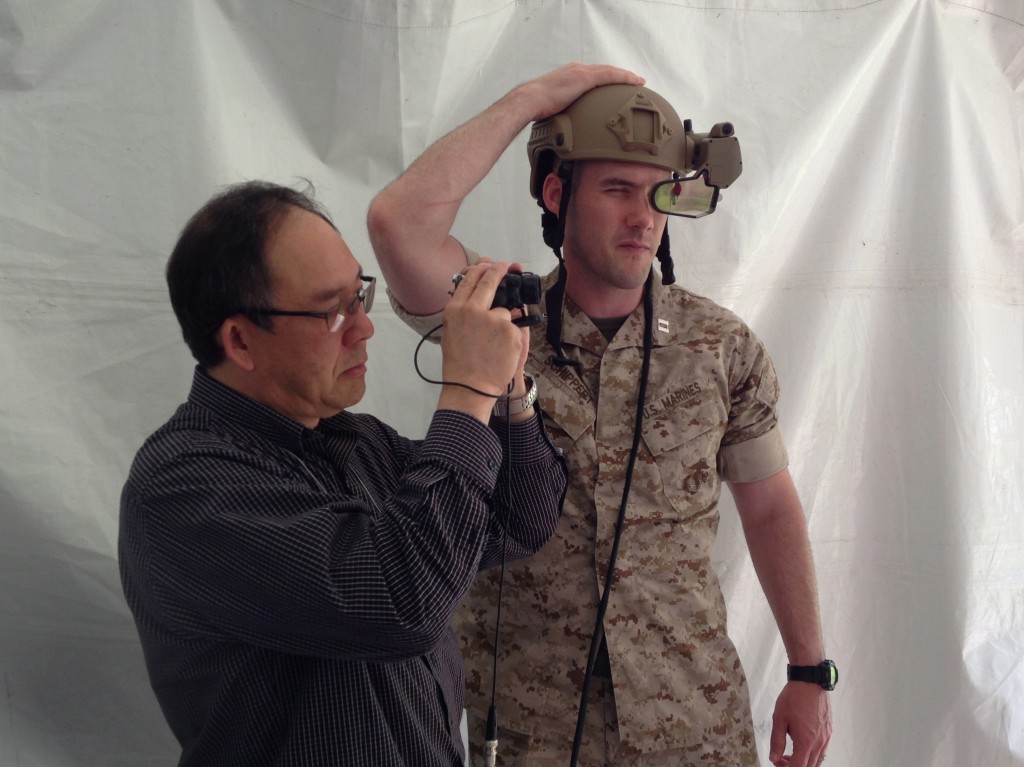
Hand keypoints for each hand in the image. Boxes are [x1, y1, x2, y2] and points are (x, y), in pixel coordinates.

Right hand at [438, 261, 523, 418]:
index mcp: (455, 310)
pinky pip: (515, 327)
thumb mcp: (451, 332)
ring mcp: (493, 319)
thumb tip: (476, 290)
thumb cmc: (460, 363)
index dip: (482, 269)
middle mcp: (472, 310)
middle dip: (499, 271)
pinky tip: (502, 351)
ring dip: (504, 322)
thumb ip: (463, 311)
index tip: (490, 264)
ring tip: (494, 345)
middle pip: (489, 282)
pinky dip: (512, 338)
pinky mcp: (510, 331)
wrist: (471, 387)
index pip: (470, 280)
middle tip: (507, 266)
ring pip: (506, 310)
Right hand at [514, 62, 644, 121]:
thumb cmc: (536, 108)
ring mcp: (580, 73)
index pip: (592, 75)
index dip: (606, 79)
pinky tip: (635, 81)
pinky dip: (623, 77)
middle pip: (603, 71)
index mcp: (568, 76)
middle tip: (632, 81)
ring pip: (609, 71)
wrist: (529, 101)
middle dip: (618, 75)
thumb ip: (561, 112)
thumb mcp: (551, 108)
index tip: (615, 85)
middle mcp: (576, 70)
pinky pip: (610, 76)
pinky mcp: (584, 78)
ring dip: (625, 75)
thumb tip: (563, 129)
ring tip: (638, 81)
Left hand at [769, 682, 831, 766]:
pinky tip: (801, 742)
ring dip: (804, 761)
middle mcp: (819, 743)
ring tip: (790, 752)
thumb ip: (776, 741)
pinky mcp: (829, 731)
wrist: (810, 681)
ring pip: (817, 761)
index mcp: (806, 742)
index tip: (777, 761)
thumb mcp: (779, 718)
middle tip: (781, 758)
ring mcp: (826, 738)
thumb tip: (774, 758)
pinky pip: (822, 750)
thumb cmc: (794, 698)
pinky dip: (811, 753)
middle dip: (794, 766)